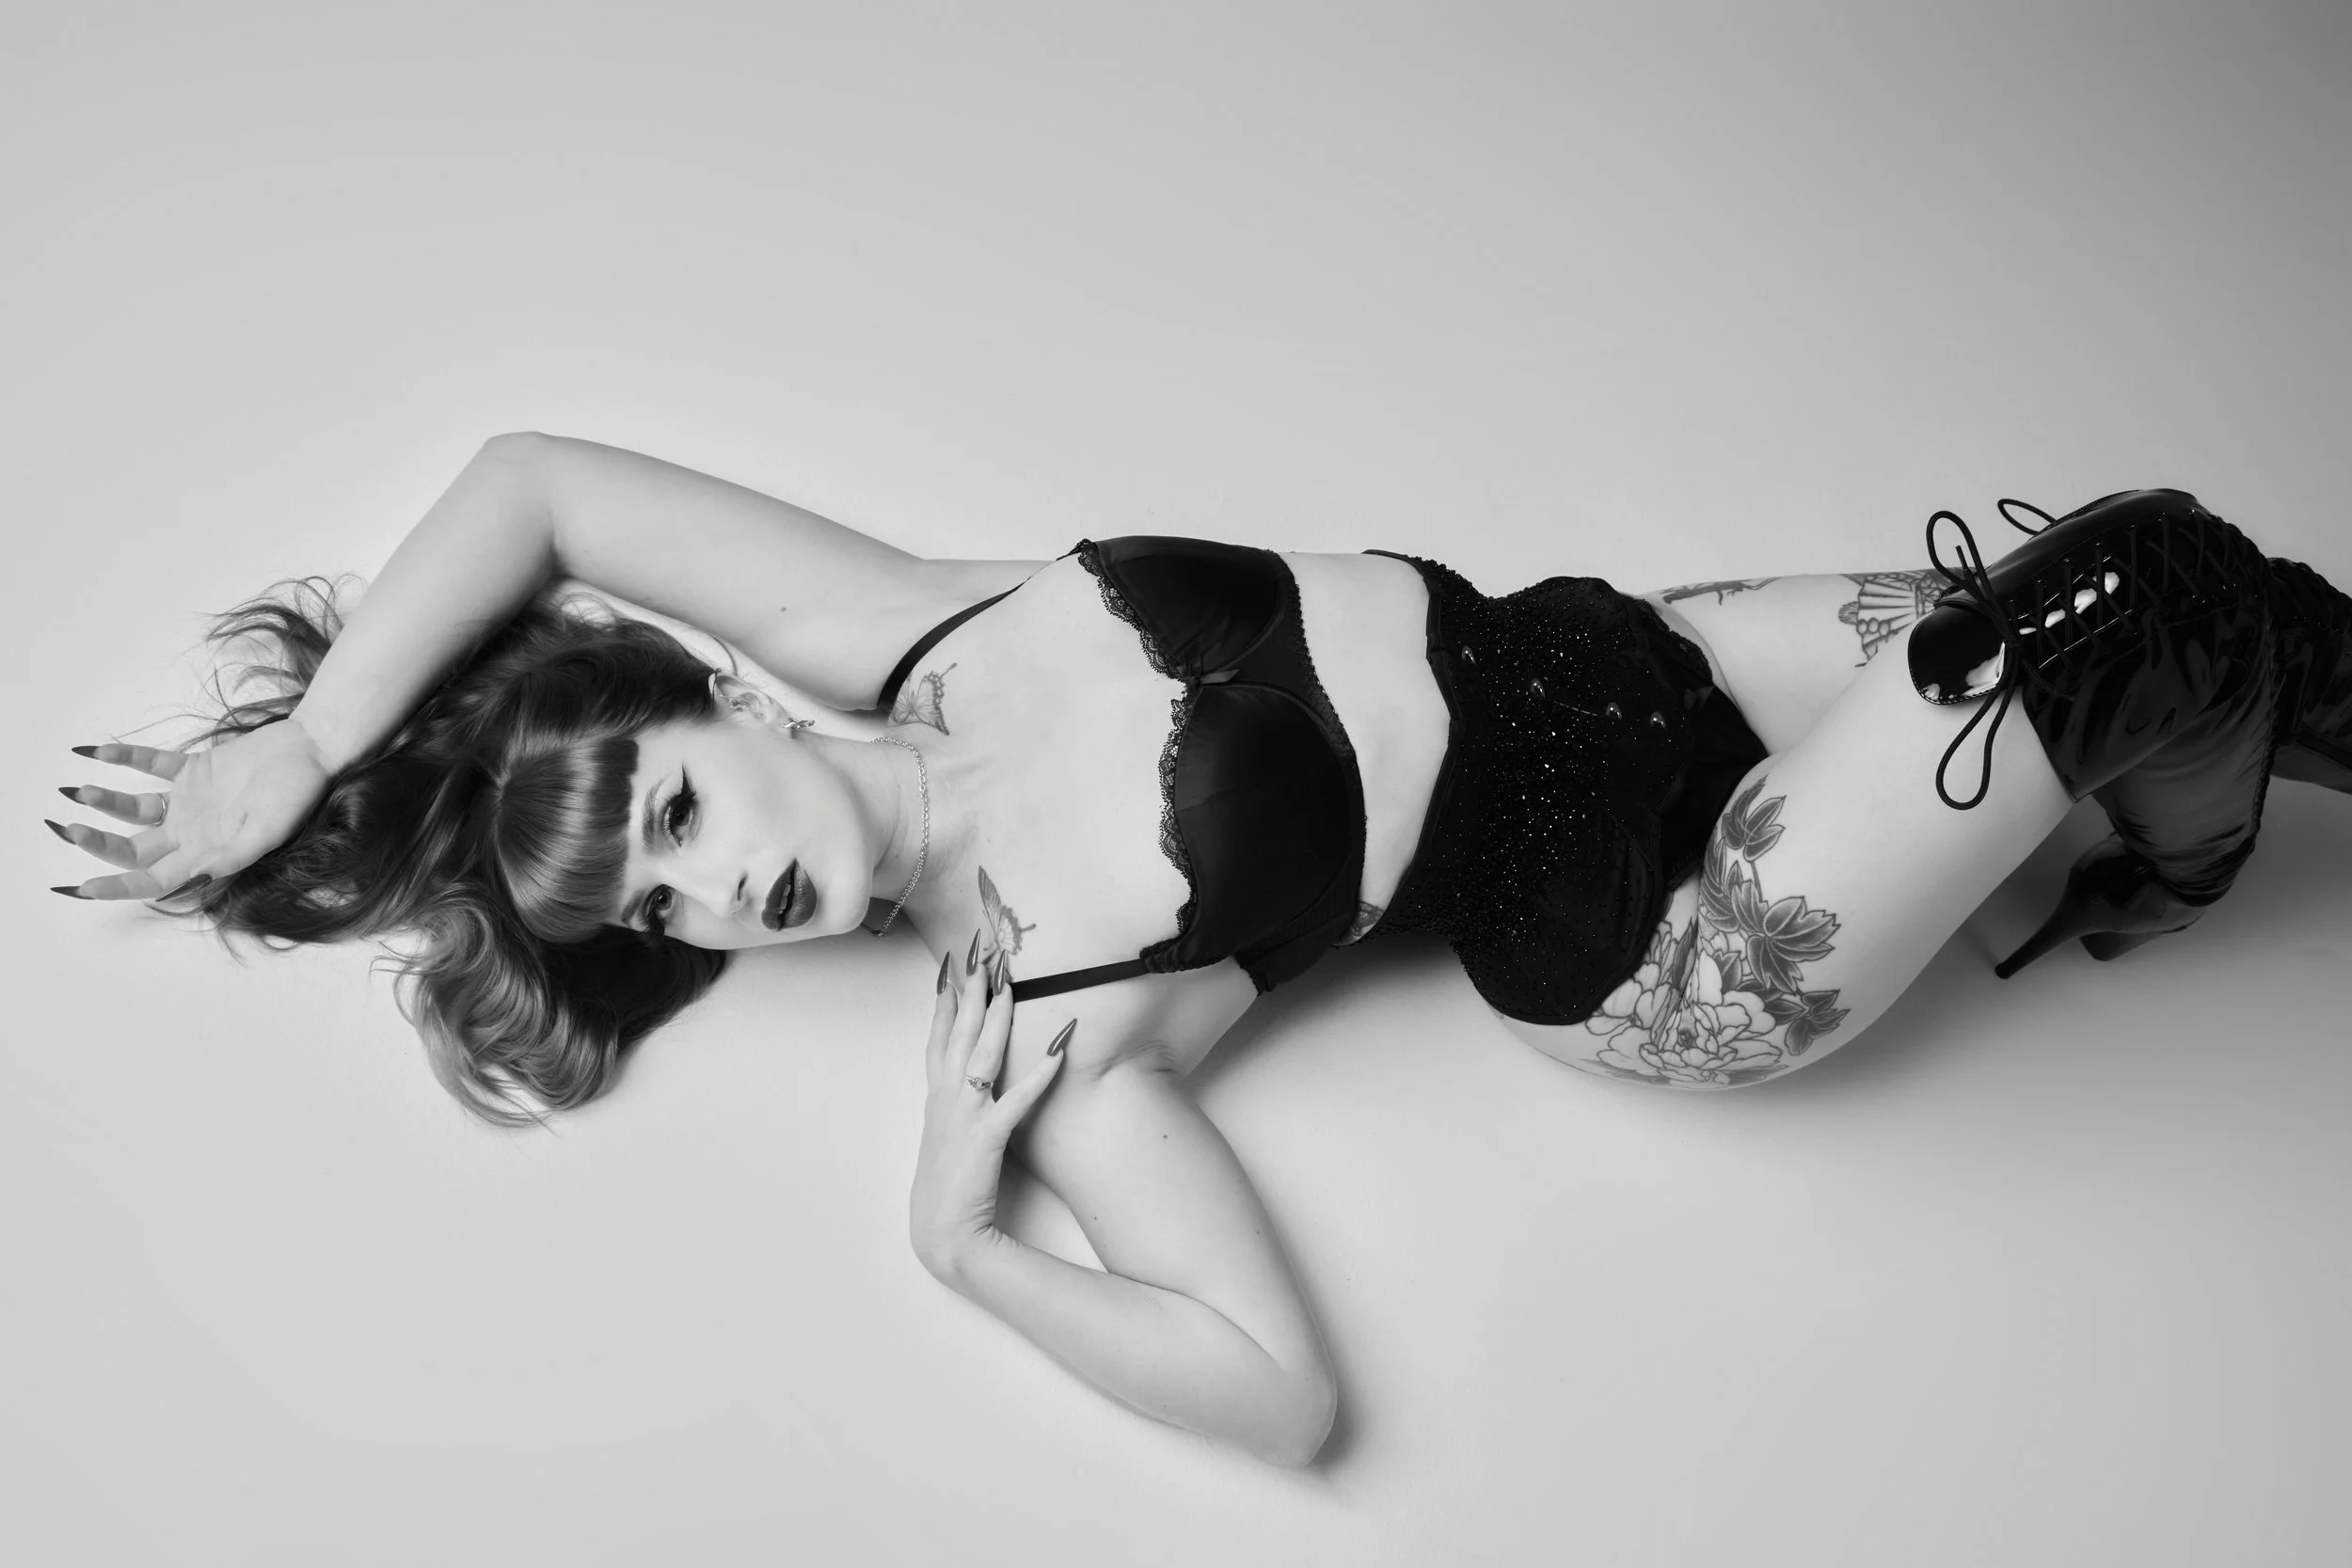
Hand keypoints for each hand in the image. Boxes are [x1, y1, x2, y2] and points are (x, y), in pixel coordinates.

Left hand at [47, 721, 333, 900]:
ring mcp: (191, 801)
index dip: (118, 886)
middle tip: (68, 830)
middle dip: (100, 845)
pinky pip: (152, 765)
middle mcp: (193, 831)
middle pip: (136, 849)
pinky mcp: (195, 770)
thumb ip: (234, 851)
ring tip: (79, 793)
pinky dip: (125, 758)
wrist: (312, 749)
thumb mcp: (270, 829)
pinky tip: (97, 752)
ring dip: (107, 804)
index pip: (154, 879)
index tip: (83, 888)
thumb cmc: (299, 792)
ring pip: (136, 810)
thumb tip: (196, 874)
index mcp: (208, 851)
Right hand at [909, 934, 1071, 1280]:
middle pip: (957, 1034)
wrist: (942, 1236)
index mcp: (935, 1101)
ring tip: (1010, 983)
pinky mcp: (987, 1138)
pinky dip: (1039, 1073)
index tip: (947, 967)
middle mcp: (946, 1101)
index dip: (941, 1002)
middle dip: (969, 991)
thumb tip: (971, 1087)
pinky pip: (1017, 1099)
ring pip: (981, 1055)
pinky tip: (1058, 1049)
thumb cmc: (946, 1192)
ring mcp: (965, 1117)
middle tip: (980, 954)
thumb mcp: (946, 1142)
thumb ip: (957, 1111)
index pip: (936, 1039)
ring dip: (996, 1017)